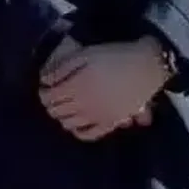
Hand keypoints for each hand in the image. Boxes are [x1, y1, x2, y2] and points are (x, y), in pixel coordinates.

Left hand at [39, 39, 170, 142]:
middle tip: (51, 96)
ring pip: (69, 124)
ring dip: (61, 116)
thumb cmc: (114, 56)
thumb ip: (62, 68)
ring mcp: (98, 117)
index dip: (43, 92)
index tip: (43, 86)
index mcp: (77, 86)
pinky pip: (88, 134)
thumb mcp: (85, 54)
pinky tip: (76, 124)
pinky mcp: (110, 123)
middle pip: (56, 111)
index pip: (49, 97)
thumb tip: (45, 81)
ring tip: (63, 106)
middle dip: (50, 104)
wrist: (146, 66)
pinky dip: (78, 131)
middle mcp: (85, 105)